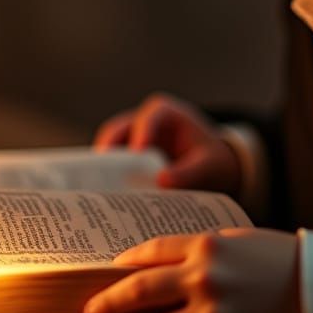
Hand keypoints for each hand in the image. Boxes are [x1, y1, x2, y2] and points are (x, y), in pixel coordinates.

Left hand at [82, 228, 303, 312]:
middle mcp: (203, 279)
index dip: (124, 264)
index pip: (149, 253)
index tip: (108, 273)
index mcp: (204, 245)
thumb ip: (193, 250)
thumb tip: (150, 267)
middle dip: (109, 304)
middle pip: (140, 291)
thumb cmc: (272, 258)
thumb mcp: (231, 239)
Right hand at [92, 91, 241, 196]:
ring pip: (108, 148)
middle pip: (117, 130)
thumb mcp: (207, 166)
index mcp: (165, 113)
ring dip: (103, 168)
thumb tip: (161, 181)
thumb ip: (189, 173)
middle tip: (103, 176)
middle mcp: (143, 121)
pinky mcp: (127, 156)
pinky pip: (112, 165)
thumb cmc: (211, 160)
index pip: (149, 118)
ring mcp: (132, 138)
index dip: (141, 133)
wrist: (212, 168)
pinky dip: (108, 178)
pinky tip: (106, 199)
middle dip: (109, 152)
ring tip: (99, 191)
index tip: (138, 152)